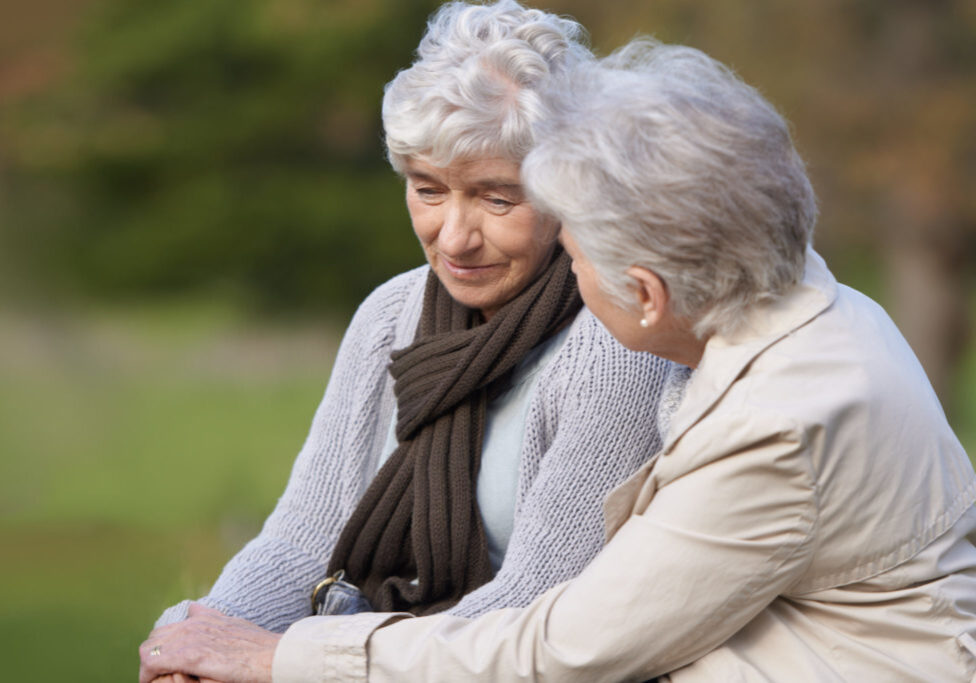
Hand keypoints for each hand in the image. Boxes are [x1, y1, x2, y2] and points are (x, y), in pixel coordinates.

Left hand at [140, 603, 281, 682]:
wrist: (275, 656)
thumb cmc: (259, 647)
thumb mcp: (233, 625)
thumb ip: (211, 618)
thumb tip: (193, 609)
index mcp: (202, 619)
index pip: (165, 631)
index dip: (162, 649)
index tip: (166, 668)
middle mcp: (193, 625)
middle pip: (154, 639)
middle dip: (153, 658)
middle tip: (161, 678)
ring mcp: (191, 639)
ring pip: (149, 650)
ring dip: (150, 668)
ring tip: (160, 682)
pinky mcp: (191, 656)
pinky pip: (153, 663)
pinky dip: (149, 676)